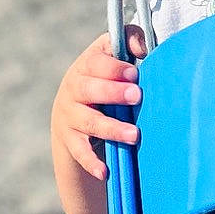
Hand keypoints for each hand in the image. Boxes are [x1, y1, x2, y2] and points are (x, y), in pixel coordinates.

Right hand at [51, 28, 146, 183]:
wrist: (73, 116)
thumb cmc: (107, 81)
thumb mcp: (114, 59)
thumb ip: (130, 42)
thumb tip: (143, 45)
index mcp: (86, 65)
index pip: (96, 62)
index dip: (114, 67)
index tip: (135, 73)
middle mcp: (74, 88)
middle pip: (89, 89)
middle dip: (113, 92)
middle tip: (137, 96)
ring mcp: (70, 115)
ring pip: (89, 122)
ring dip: (112, 128)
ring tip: (134, 135)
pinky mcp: (70, 140)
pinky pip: (80, 152)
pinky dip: (92, 162)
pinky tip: (105, 171)